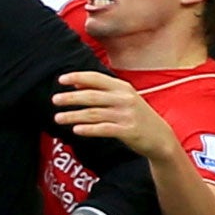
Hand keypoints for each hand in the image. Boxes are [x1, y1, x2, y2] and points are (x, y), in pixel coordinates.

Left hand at [54, 70, 176, 159]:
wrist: (160, 137)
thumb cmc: (136, 116)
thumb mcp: (123, 98)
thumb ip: (101, 90)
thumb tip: (76, 82)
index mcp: (122, 87)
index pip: (97, 78)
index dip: (78, 77)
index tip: (60, 79)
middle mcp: (124, 99)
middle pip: (92, 96)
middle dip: (71, 98)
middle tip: (54, 100)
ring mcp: (126, 115)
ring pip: (94, 113)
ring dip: (74, 115)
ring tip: (58, 118)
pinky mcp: (127, 131)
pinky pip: (104, 129)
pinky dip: (89, 129)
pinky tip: (76, 130)